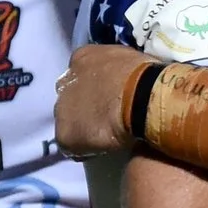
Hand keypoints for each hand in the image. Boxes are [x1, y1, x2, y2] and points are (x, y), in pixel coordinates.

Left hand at [55, 43, 153, 157]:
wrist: (141, 98)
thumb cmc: (145, 77)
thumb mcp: (130, 61)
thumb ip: (118, 70)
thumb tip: (125, 81)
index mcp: (82, 58)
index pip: (82, 75)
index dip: (96, 88)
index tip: (110, 98)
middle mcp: (65, 81)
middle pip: (71, 97)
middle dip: (85, 107)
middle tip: (106, 117)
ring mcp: (61, 109)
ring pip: (69, 121)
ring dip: (84, 127)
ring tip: (105, 136)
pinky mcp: (64, 134)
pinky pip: (72, 146)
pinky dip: (85, 149)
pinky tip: (101, 149)